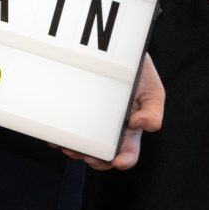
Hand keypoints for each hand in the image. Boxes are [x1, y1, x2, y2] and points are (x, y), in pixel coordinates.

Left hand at [65, 52, 164, 170]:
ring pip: (80, 145)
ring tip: (69, 146)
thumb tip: (139, 125)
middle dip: (93, 159)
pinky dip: (58, 135)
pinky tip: (55, 134)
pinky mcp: (71, 110)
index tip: (116, 161)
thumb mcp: (153, 90)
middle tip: (85, 155)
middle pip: (100, 155)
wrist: (115, 49)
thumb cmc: (138, 71)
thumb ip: (153, 112)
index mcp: (129, 130)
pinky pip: (62, 128)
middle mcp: (107, 129)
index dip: (123, 161)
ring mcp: (88, 120)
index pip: (128, 153)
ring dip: (74, 150)